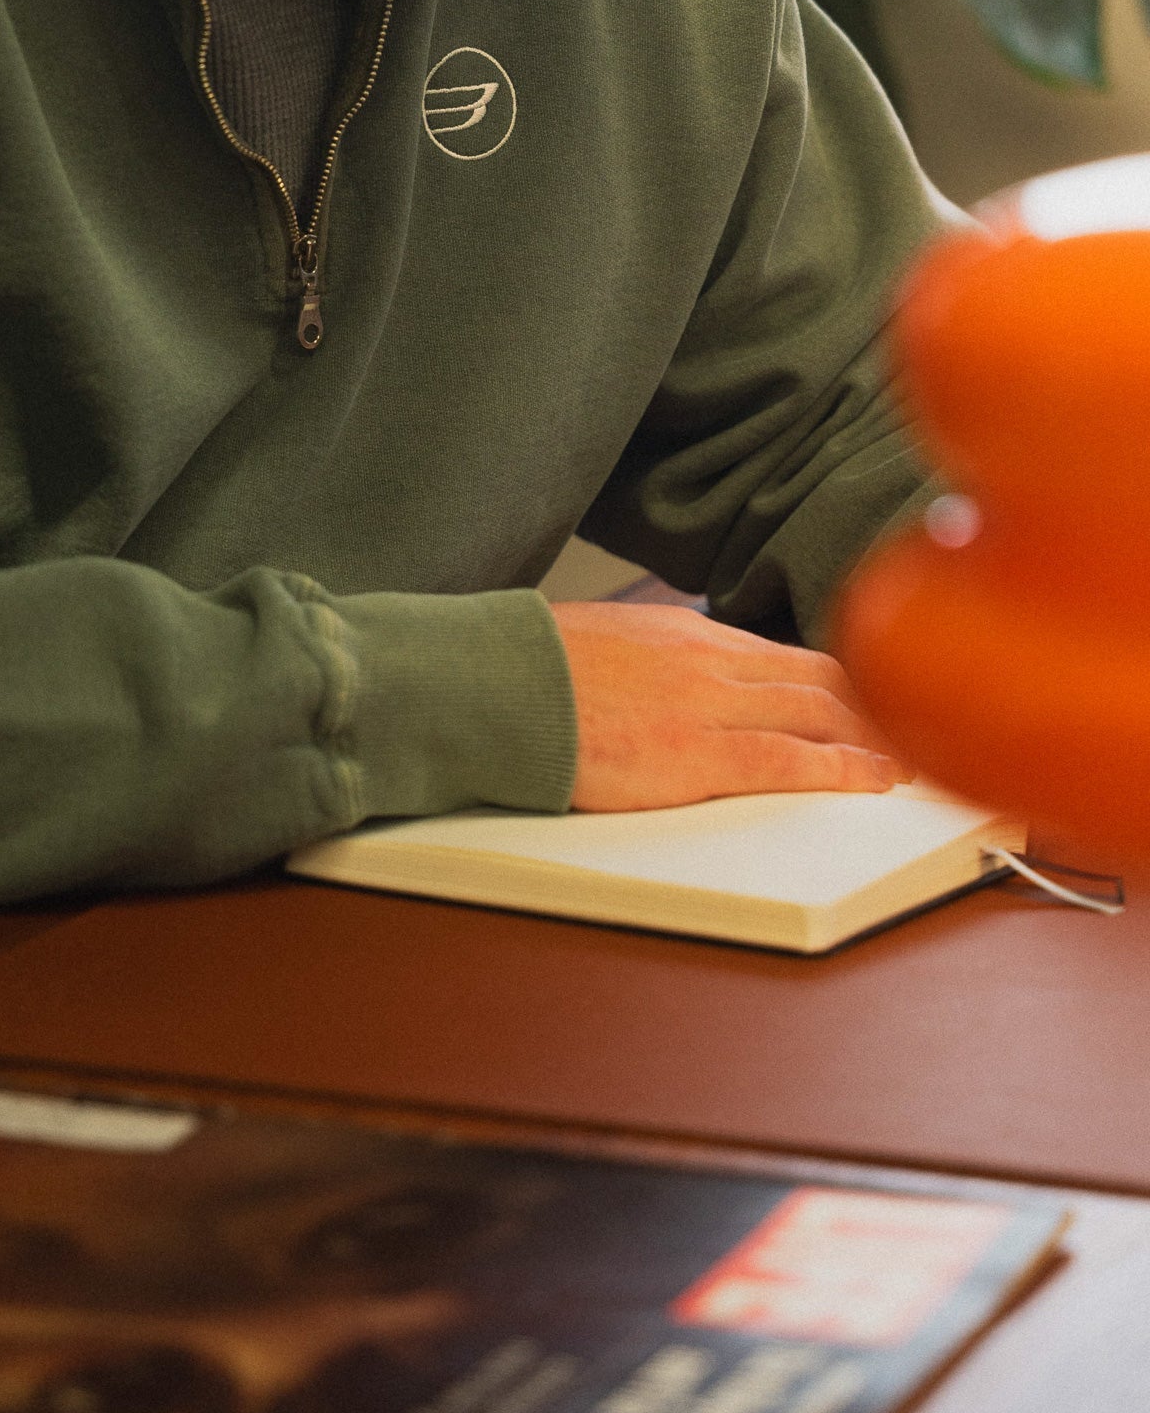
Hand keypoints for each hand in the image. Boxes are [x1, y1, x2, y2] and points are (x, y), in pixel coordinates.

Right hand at [550, 601, 902, 812]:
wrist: (496, 685)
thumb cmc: (536, 670)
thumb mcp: (611, 642)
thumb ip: (658, 657)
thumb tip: (675, 675)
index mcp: (689, 633)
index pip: (786, 656)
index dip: (839, 681)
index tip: (869, 699)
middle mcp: (712, 660)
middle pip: (818, 679)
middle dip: (874, 706)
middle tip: (916, 728)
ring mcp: (709, 706)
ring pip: (819, 713)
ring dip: (874, 736)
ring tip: (913, 757)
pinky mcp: (697, 756)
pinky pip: (790, 760)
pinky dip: (842, 768)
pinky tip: (875, 779)